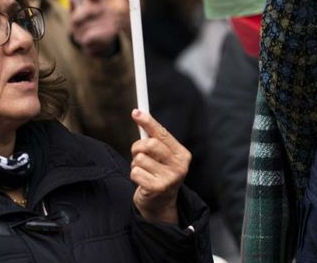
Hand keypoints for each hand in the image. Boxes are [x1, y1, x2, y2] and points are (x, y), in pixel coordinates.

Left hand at [69, 0, 119, 56]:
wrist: (103, 44)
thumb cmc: (90, 27)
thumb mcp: (80, 17)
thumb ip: (75, 7)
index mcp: (100, 5)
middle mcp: (107, 12)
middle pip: (86, 12)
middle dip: (77, 19)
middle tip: (73, 22)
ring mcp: (110, 23)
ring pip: (85, 27)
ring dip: (79, 32)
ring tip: (83, 34)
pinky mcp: (109, 35)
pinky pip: (88, 37)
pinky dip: (85, 40)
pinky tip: (88, 40)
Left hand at [130, 109, 190, 224]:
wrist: (160, 205)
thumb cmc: (158, 174)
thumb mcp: (161, 157)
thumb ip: (154, 139)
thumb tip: (139, 115)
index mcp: (182, 154)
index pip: (162, 133)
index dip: (148, 122)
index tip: (135, 112)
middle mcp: (180, 165)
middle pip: (150, 145)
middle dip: (137, 148)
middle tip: (136, 154)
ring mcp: (170, 178)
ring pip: (140, 159)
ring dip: (136, 164)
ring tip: (143, 171)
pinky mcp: (158, 188)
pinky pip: (135, 172)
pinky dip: (134, 175)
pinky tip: (142, 181)